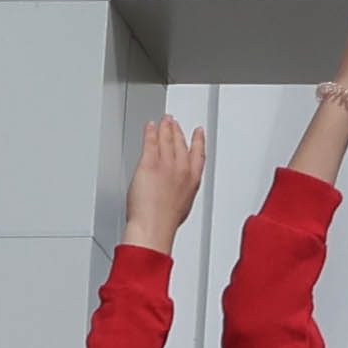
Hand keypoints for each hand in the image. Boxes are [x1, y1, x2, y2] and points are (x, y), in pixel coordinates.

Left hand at [123, 116, 206, 250]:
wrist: (153, 227)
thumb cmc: (165, 222)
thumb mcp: (182, 206)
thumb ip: (182, 191)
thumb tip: (178, 191)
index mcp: (192, 180)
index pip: (198, 154)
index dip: (198, 140)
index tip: (198, 132)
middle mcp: (181, 169)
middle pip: (180, 143)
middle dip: (178, 131)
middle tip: (174, 123)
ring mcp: (165, 165)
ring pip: (167, 139)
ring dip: (165, 127)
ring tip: (164, 120)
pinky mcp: (148, 163)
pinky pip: (150, 142)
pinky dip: (150, 132)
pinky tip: (149, 127)